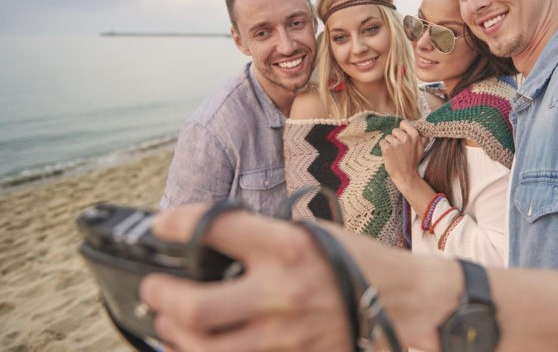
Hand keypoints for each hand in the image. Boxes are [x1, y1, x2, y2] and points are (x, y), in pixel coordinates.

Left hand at [139, 204, 350, 351]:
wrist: (399, 301)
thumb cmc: (354, 260)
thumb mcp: (311, 232)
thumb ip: (265, 237)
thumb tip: (212, 241)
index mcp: (287, 247)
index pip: (215, 227)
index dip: (177, 223)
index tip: (163, 225)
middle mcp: (282, 292)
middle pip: (196, 306)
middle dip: (160, 295)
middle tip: (154, 286)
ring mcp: (286, 334)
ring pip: (205, 348)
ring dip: (175, 333)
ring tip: (170, 320)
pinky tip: (197, 344)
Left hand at [381, 120, 426, 191]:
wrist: (405, 176)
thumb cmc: (413, 162)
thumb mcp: (422, 149)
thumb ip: (422, 137)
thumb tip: (423, 128)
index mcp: (414, 135)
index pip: (403, 123)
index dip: (402, 130)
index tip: (403, 137)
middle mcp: (405, 138)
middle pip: (395, 130)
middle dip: (395, 138)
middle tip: (399, 148)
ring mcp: (395, 143)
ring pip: (388, 137)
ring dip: (390, 143)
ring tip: (395, 153)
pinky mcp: (387, 148)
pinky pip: (382, 142)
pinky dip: (384, 147)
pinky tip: (389, 154)